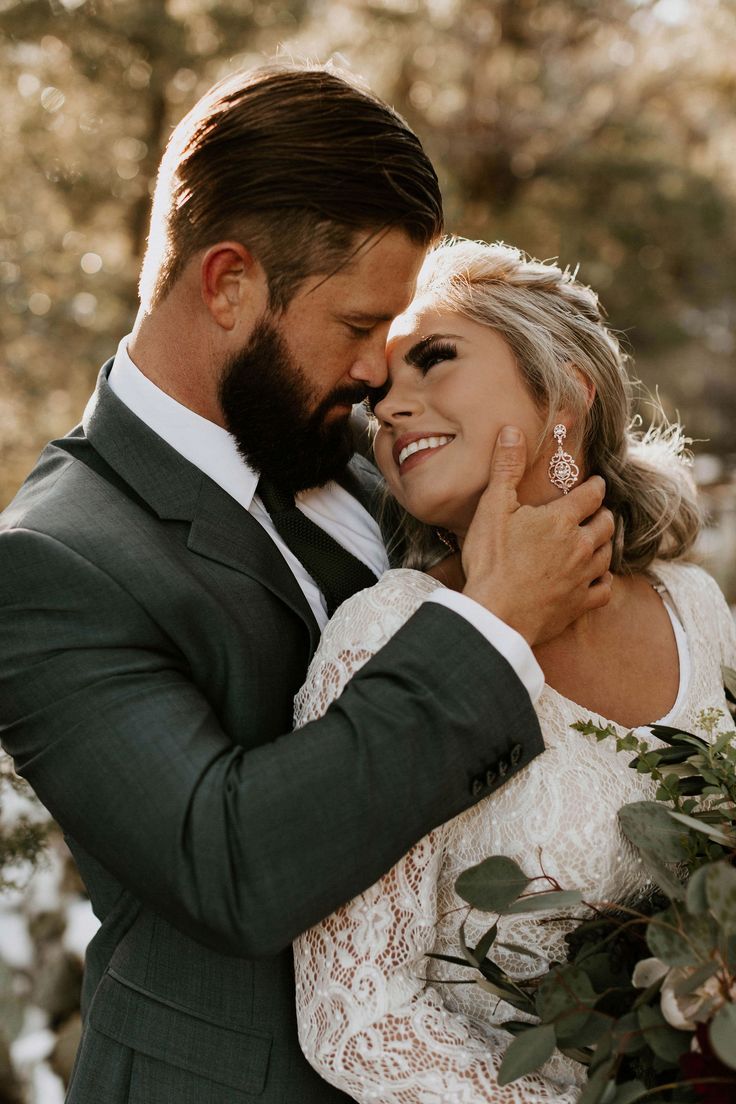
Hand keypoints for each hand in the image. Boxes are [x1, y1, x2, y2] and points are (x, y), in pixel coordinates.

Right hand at [461, 426, 613, 644]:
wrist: (496, 613)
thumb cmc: (491, 560)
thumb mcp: (493, 507)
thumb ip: (506, 468)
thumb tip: (513, 430)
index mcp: (562, 519)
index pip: (590, 495)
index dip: (595, 486)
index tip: (597, 483)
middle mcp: (580, 546)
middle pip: (606, 524)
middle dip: (603, 514)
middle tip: (598, 511)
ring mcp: (582, 577)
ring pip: (607, 555)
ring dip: (605, 544)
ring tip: (598, 540)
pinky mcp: (580, 604)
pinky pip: (604, 589)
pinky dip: (604, 581)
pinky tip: (598, 578)